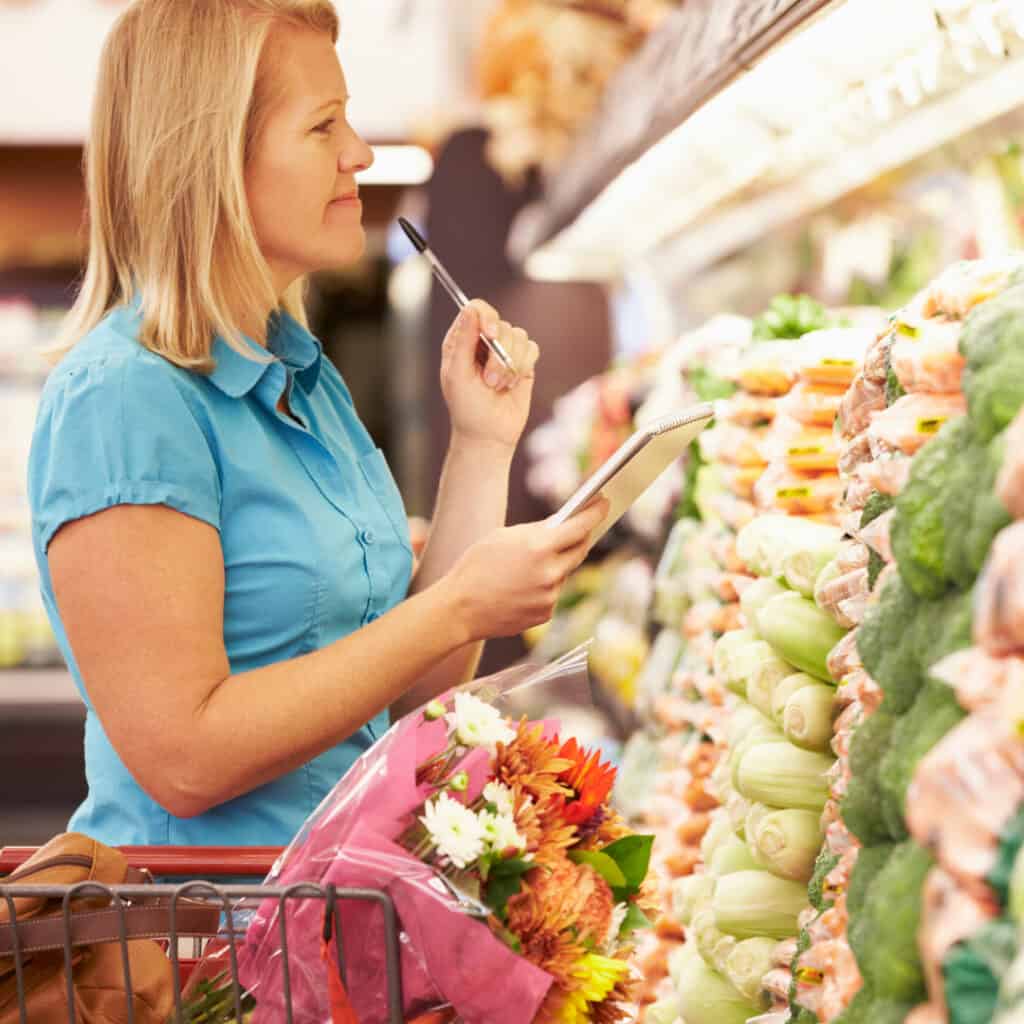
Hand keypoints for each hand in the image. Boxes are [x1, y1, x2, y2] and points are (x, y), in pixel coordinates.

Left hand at [440, 299, 539, 452]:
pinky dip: (523, 367)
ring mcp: (504, 351)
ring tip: (498, 386)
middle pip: (501, 324)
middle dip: (499, 354)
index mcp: (462, 340)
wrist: (489, 434)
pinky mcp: (523, 363)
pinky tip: (512, 384)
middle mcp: (483, 342)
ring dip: (510, 364)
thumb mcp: (458, 374)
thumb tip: (471, 309)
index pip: (476, 309)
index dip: (487, 317)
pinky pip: (532, 349)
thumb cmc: (467, 407)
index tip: (490, 335)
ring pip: (519, 336)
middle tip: (489, 380)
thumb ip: (464, 340)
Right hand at [443, 498, 608, 641]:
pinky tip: (525, 583)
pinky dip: (544, 585)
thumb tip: (563, 526)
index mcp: (539, 546)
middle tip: (583, 525)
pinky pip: (552, 593)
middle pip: (580, 549)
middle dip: (581, 536)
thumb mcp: (505, 536)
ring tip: (536, 558)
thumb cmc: (476, 565)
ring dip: (557, 563)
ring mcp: (549, 596)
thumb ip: (538, 531)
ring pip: (564, 573)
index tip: (604, 503)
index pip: (581, 525)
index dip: (596, 513)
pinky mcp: (545, 614)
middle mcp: (550, 572)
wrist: (459, 608)